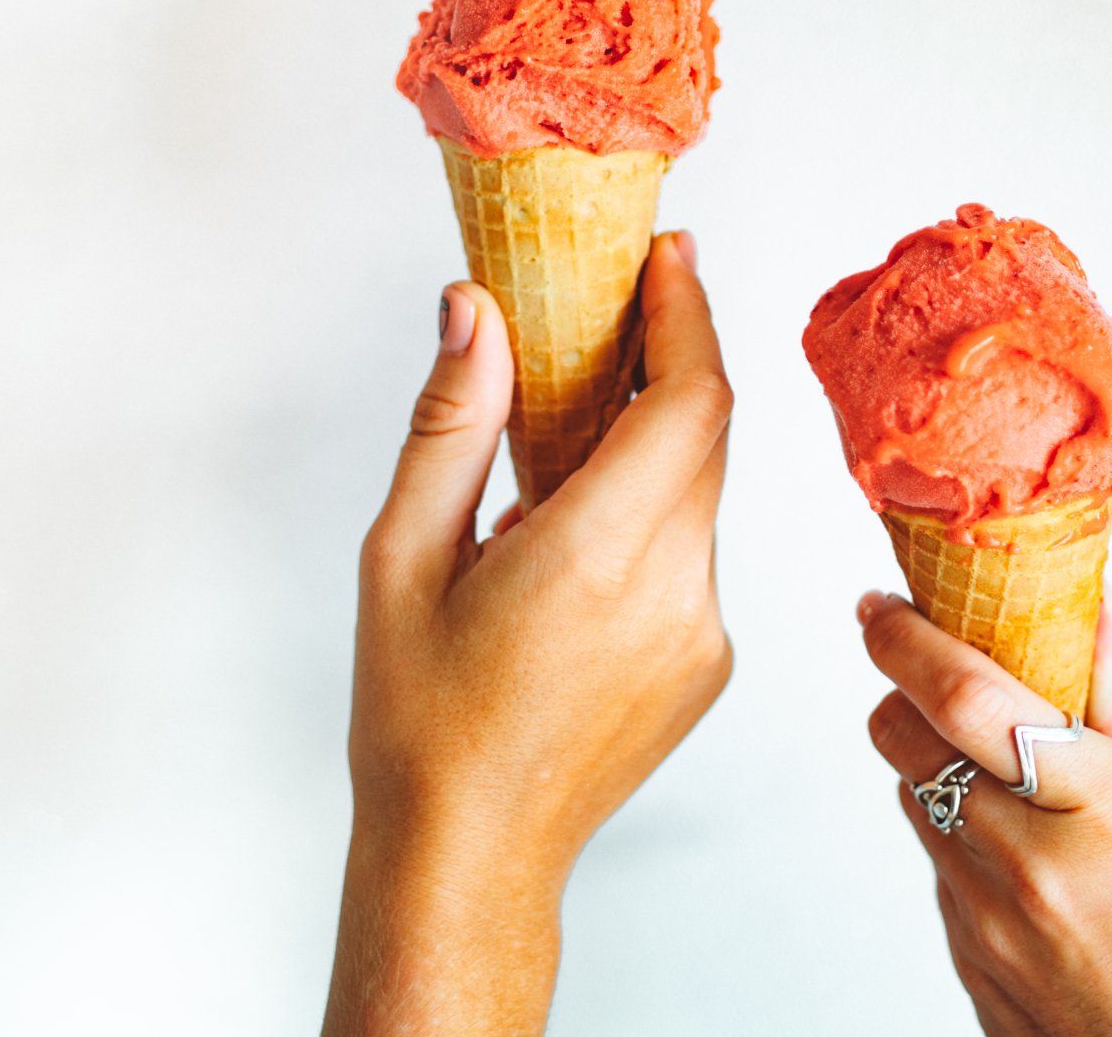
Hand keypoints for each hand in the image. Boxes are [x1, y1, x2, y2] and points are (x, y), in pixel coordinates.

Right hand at [324, 231, 732, 1036]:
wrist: (469, 855)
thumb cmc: (418, 723)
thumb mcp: (401, 560)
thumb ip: (451, 424)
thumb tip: (474, 311)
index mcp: (595, 559)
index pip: (690, 402)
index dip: (687, 315)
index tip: (666, 256)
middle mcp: (673, 594)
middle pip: (705, 436)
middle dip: (670, 361)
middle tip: (610, 312)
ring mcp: (703, 633)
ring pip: (701, 494)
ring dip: (651, 444)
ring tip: (559, 451)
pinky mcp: (710, 661)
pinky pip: (694, 552)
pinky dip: (651, 515)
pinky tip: (574, 540)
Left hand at [861, 593, 1111, 1035]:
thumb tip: (1090, 614)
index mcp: (1097, 810)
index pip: (965, 698)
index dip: (906, 639)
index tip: (883, 606)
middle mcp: (1025, 861)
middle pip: (903, 739)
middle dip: (904, 692)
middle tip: (933, 673)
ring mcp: (982, 916)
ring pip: (910, 796)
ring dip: (934, 763)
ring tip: (998, 769)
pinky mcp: (961, 955)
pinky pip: (934, 864)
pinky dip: (959, 835)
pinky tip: (1018, 850)